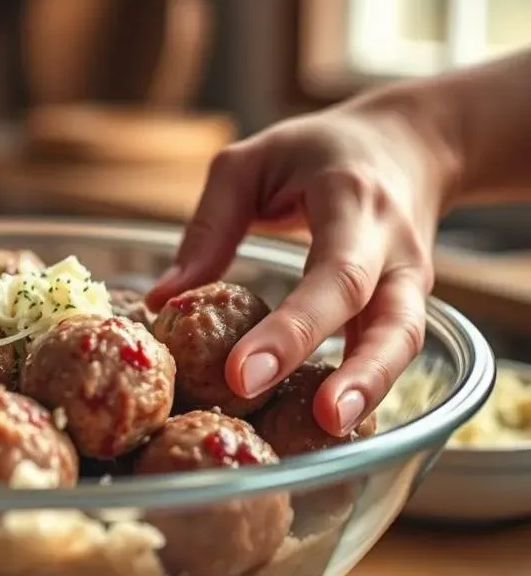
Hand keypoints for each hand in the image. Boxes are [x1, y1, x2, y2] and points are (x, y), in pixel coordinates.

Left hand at [146, 96, 459, 435]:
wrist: (408, 144)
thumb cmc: (316, 151)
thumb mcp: (251, 163)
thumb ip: (210, 227)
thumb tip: (164, 301)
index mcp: (353, 202)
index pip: (333, 273)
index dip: (293, 328)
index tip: (243, 373)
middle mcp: (394, 247)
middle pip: (388, 319)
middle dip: (353, 373)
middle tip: (314, 418)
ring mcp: (411, 279)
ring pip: (404, 342)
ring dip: (372, 389)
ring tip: (330, 431)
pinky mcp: (408, 303)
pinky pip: (393, 348)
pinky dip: (367, 385)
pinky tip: (329, 421)